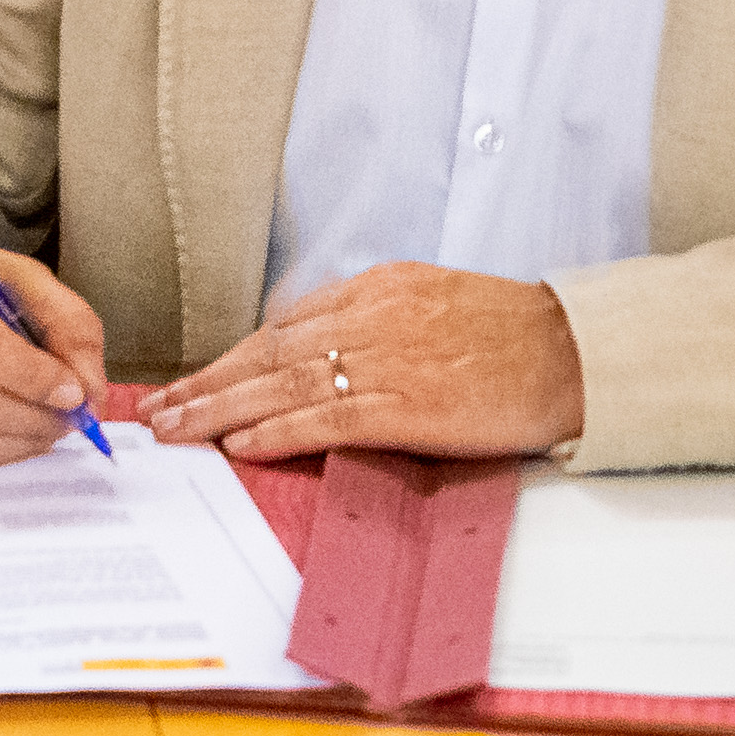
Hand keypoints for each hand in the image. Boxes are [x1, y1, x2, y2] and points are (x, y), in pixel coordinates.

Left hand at [138, 261, 583, 460]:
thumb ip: (375, 317)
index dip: (235, 356)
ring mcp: (383, 361)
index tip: (198, 377)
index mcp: (376, 290)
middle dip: (207, 381)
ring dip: (221, 409)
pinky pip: (322, 420)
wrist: (573, 352)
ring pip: (280, 384)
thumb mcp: (433, 300)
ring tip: (178, 430)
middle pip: (266, 352)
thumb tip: (319, 342)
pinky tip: (240, 446)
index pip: (284, 324)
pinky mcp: (403, 405)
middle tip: (160, 409)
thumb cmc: (513, 332)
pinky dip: (274, 432)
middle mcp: (368, 318)